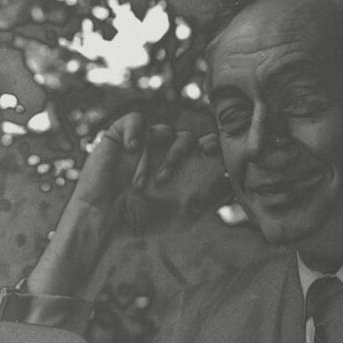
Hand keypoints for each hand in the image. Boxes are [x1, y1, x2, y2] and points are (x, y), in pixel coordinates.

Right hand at [26, 114, 231, 297]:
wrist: (105, 223)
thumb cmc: (143, 222)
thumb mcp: (185, 215)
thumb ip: (210, 200)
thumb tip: (237, 187)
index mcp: (182, 169)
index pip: (202, 149)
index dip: (213, 148)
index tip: (217, 157)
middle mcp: (164, 154)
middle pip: (188, 138)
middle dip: (191, 151)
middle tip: (193, 162)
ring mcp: (143, 145)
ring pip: (165, 131)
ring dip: (163, 155)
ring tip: (151, 183)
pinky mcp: (119, 137)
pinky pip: (134, 120)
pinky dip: (137, 131)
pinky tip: (133, 150)